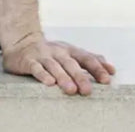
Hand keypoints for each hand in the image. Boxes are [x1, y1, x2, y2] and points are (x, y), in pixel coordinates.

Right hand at [1, 32, 116, 95]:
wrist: (22, 42)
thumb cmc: (52, 52)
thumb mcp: (72, 53)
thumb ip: (90, 60)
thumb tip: (112, 69)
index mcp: (71, 51)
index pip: (86, 58)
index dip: (97, 68)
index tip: (106, 79)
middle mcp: (59, 52)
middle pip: (71, 64)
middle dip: (80, 77)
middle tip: (88, 91)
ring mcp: (44, 56)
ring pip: (55, 67)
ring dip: (63, 78)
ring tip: (71, 90)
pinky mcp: (29, 61)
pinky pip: (37, 68)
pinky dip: (43, 75)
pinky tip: (49, 83)